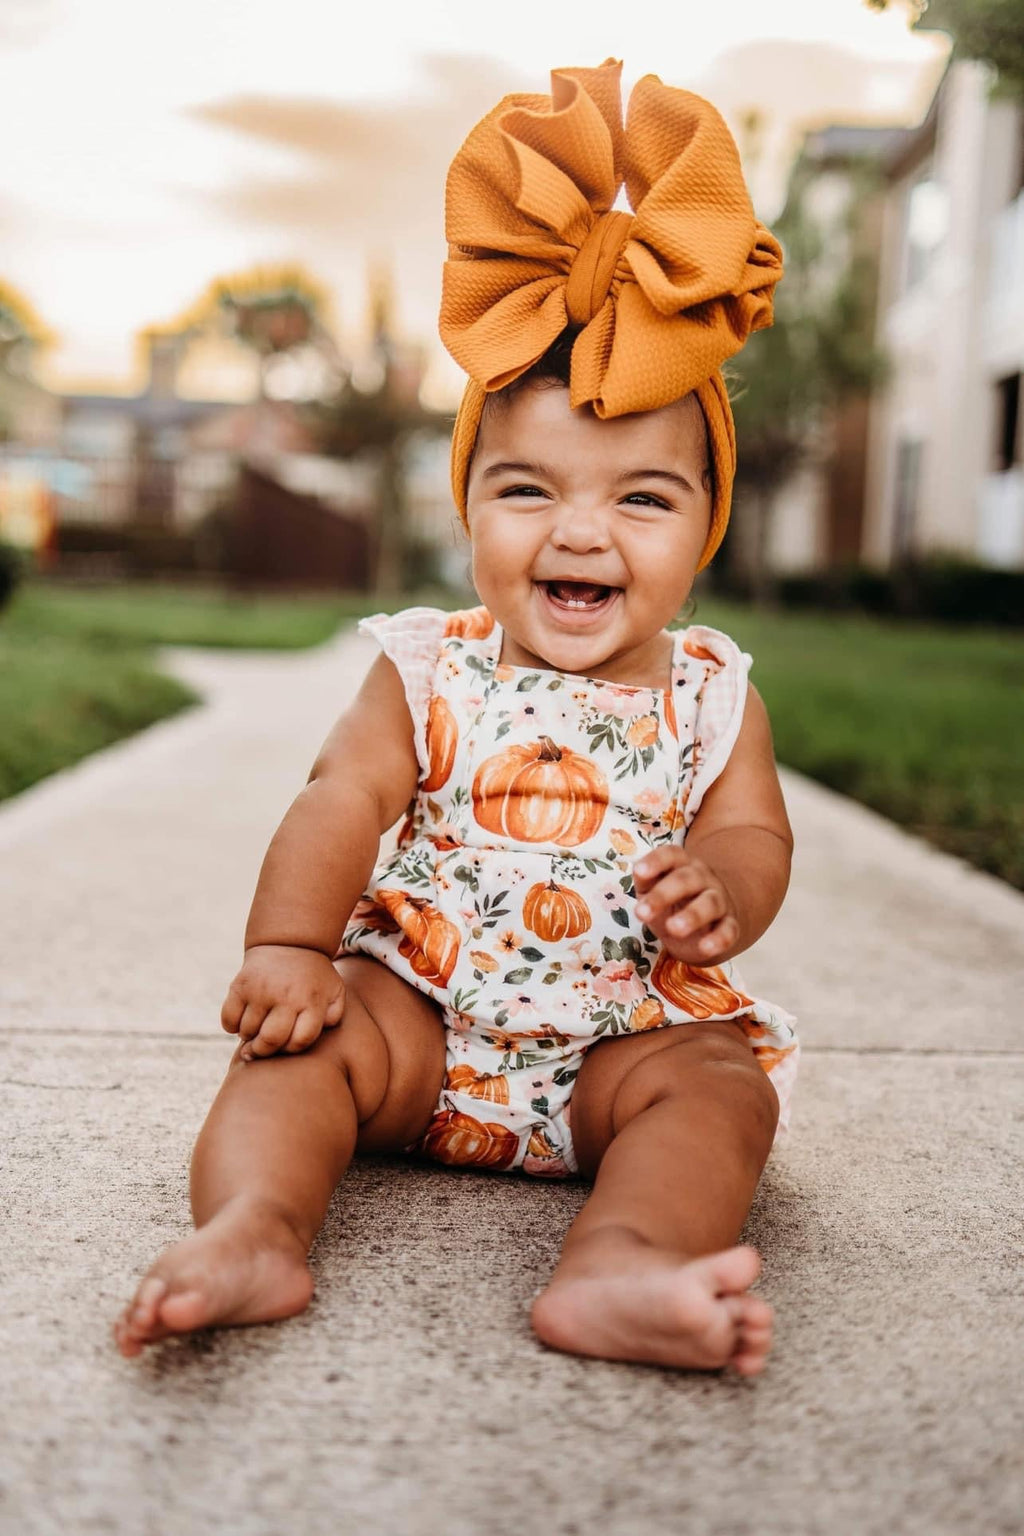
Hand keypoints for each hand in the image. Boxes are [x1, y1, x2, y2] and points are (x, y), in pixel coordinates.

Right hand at [220, 944, 344, 1059]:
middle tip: (264, 1046)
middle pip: (270, 1040)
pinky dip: (232, 1026)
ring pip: (247, 1032)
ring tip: (258, 1027)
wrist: (289, 943)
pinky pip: (228, 1020)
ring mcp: (261, 990)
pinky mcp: (239, 985)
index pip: (299, 1041)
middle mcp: (286, 996)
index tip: (288, 1042)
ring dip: (249, 1037)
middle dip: (265, 1050)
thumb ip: (332, 1018)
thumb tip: (308, 1039)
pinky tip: (244, 1019)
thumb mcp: (334, 992)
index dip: (291, 1049)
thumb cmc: (313, 977)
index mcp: (312, 1000)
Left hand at [633, 847, 739, 964]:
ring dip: (693, 915)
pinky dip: (719, 939)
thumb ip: (644, 879)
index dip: (656, 861)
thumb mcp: (652, 888)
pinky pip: (729, 929)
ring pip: (709, 903)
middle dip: (663, 895)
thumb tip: (639, 871)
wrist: (705, 918)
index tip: (639, 872)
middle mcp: (702, 878)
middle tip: (642, 913)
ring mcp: (718, 900)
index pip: (671, 855)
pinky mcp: (729, 924)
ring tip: (674, 928)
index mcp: (681, 864)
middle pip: (686, 879)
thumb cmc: (671, 899)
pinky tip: (706, 948)